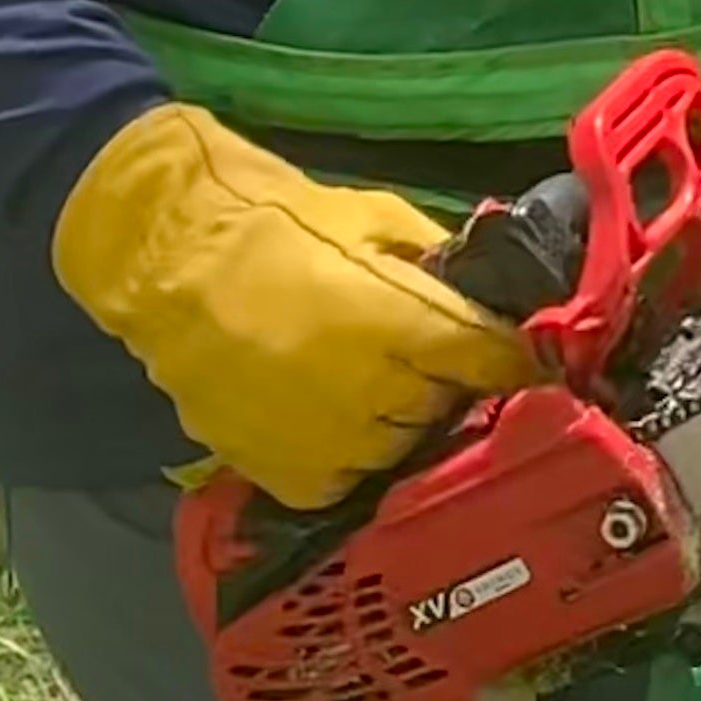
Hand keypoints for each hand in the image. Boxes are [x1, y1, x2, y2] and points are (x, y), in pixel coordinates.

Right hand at [51, 102, 538, 510]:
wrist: (170, 258)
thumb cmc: (280, 225)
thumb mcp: (376, 218)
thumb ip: (435, 260)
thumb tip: (481, 291)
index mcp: (397, 319)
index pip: (487, 358)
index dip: (513, 360)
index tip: (529, 358)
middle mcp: (365, 389)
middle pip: (445, 405)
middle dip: (451, 384)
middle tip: (443, 362)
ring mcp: (317, 437)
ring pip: (397, 451)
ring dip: (404, 424)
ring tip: (389, 390)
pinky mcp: (273, 469)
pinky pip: (341, 482)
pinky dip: (352, 459)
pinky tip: (346, 424)